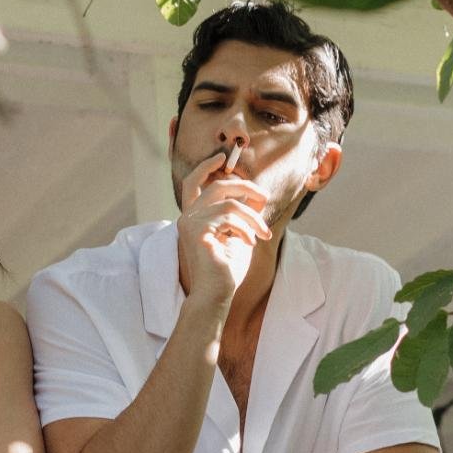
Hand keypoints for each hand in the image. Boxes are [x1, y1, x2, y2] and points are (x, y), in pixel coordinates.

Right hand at [176, 152, 271, 309]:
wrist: (215, 295)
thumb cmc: (225, 271)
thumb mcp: (238, 236)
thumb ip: (243, 215)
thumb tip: (257, 195)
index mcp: (193, 217)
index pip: (194, 183)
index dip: (207, 167)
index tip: (223, 157)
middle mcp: (187, 216)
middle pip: (217, 185)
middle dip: (245, 187)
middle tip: (264, 197)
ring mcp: (190, 223)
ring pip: (230, 203)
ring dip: (253, 218)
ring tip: (263, 234)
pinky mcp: (197, 231)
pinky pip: (230, 217)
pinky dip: (246, 228)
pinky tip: (250, 242)